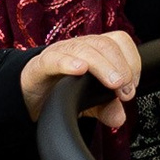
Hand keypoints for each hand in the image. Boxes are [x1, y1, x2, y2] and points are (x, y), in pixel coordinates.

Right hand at [19, 29, 140, 127]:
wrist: (27, 94)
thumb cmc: (60, 90)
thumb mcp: (89, 102)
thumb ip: (105, 107)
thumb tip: (119, 117)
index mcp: (95, 51)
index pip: (119, 42)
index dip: (132, 61)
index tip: (132, 86)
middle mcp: (79, 48)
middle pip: (105, 43)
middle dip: (121, 67)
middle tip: (125, 92)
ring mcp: (60, 54)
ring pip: (84, 49)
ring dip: (103, 66)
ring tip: (113, 83)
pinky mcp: (40, 65)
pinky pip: (54, 59)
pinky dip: (68, 63)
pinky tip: (79, 70)